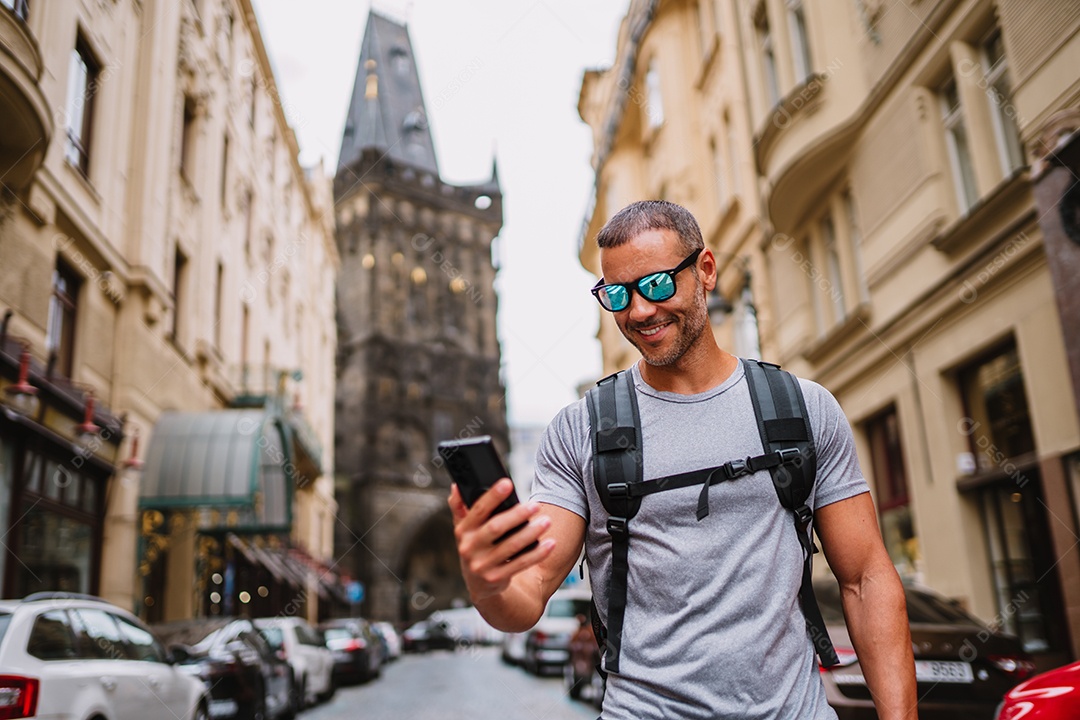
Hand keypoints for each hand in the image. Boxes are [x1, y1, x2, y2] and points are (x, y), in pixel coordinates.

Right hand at [449, 479, 554, 601]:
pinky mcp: (497, 578)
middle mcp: (470, 548)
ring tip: (546, 521)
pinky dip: (537, 553)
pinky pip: (521, 564)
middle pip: (496, 528)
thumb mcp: (464, 529)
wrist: (479, 585)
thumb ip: (459, 508)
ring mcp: (482, 565)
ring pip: (511, 546)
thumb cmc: (476, 548)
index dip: (492, 496)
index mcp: (463, 531)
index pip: (478, 510)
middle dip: (517, 515)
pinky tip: (549, 543)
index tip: (507, 483)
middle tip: (535, 505)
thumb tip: (456, 487)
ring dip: (531, 533)